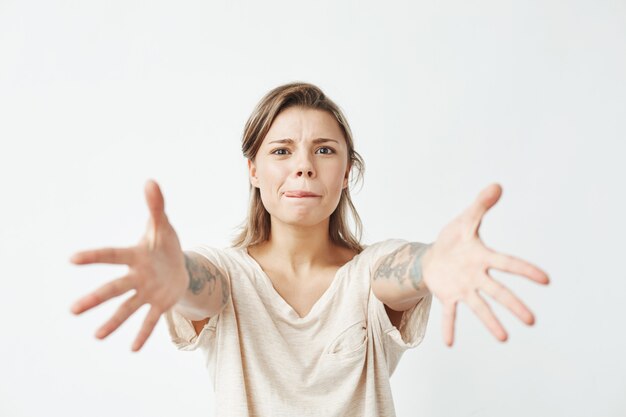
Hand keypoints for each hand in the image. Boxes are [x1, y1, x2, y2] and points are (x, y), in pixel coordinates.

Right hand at [69, 179, 188, 351]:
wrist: (180, 264)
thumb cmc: (164, 243)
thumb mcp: (163, 225)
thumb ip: (156, 206)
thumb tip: (150, 181)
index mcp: (135, 256)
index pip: (113, 255)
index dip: (95, 256)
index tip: (72, 259)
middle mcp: (136, 276)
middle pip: (115, 288)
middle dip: (95, 298)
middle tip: (73, 310)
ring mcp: (147, 292)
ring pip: (128, 308)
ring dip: (113, 322)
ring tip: (97, 336)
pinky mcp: (159, 303)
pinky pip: (150, 320)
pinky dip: (143, 333)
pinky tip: (133, 349)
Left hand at [421, 183, 549, 346]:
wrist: (433, 256)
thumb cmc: (454, 239)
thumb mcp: (464, 220)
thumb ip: (480, 205)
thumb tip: (497, 185)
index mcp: (483, 257)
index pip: (507, 263)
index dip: (525, 270)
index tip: (545, 280)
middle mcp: (477, 276)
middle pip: (498, 291)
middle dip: (514, 305)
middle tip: (532, 321)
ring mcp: (463, 288)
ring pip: (479, 306)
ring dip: (490, 322)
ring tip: (504, 339)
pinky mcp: (448, 296)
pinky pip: (449, 314)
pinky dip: (449, 327)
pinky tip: (449, 342)